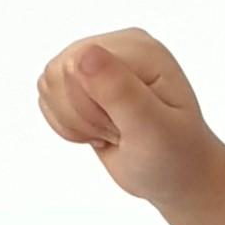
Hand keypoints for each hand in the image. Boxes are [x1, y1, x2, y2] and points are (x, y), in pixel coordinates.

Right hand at [35, 29, 219, 214]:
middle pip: (57, 73)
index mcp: (139, 49)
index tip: (126, 127)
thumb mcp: (153, 129)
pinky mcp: (81, 81)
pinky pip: (47, 97)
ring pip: (48, 85)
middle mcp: (116, 47)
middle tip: (121, 131)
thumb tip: (85, 53)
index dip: (90, 107)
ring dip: (74, 122)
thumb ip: (120, 91)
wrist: (178, 176)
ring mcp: (97, 63)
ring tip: (113, 131)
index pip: (77, 64)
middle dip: (82, 117)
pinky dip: (67, 125)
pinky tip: (98, 131)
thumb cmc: (174, 155)